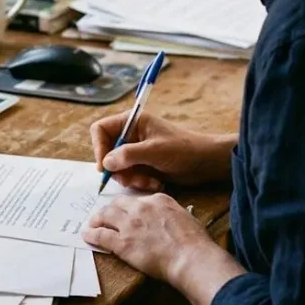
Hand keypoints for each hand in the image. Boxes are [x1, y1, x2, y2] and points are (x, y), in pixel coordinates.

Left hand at [83, 194, 242, 303]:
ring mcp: (130, 225)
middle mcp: (141, 208)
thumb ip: (171, 213)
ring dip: (97, 219)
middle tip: (104, 215)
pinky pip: (101, 235)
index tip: (126, 211)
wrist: (190, 257)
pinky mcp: (123, 243)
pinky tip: (87, 235)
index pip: (137, 199)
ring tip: (93, 224)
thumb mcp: (185, 217)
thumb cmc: (194, 242)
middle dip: (109, 209)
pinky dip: (92, 234)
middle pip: (117, 203)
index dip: (129, 206)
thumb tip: (167, 218)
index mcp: (158, 200)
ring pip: (105, 216)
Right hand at [90, 112, 234, 189]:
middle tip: (132, 179)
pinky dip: (140, 182)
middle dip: (120, 170)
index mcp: (131, 122)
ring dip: (132, 179)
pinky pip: (130, 176)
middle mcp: (130, 135)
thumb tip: (106, 163)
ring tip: (150, 181)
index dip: (98, 147)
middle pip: (107, 153)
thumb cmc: (183, 149)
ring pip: (118, 168)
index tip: (105, 166)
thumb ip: (128, 155)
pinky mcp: (142, 165)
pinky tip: (156, 183)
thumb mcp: (155, 151)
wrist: (205, 163)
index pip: (100, 130)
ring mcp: (135, 151)